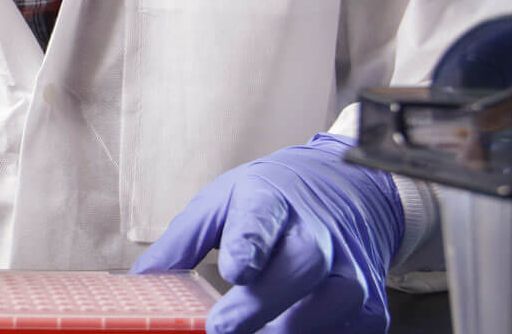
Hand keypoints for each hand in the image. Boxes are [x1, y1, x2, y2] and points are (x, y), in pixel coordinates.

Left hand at [130, 134, 402, 333]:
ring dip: (285, 329)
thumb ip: (180, 243)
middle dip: (261, 304)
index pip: (263, 219)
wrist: (351, 192)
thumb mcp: (223, 201)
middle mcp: (319, 232)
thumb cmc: (279, 198)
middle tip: (223, 328)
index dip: (250, 244)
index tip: (237, 268)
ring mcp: (352, 269)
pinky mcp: (371, 304)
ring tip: (252, 331)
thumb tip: (140, 283)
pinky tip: (284, 330)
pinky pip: (342, 332)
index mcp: (272, 199)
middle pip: (301, 267)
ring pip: (326, 309)